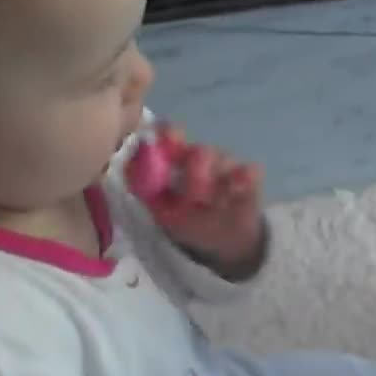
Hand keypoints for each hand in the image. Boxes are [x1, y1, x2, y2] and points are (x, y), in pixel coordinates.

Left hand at [137, 124, 265, 273]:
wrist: (221, 242)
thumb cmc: (188, 219)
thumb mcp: (160, 208)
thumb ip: (142, 187)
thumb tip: (125, 167)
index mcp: (178, 160)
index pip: (170, 135)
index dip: (167, 134)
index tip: (164, 139)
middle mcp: (203, 157)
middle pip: (199, 151)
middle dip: (194, 168)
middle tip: (191, 195)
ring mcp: (228, 166)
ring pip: (223, 159)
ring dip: (214, 179)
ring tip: (210, 203)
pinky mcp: (250, 178)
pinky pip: (250, 171)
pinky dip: (244, 176)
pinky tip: (236, 189)